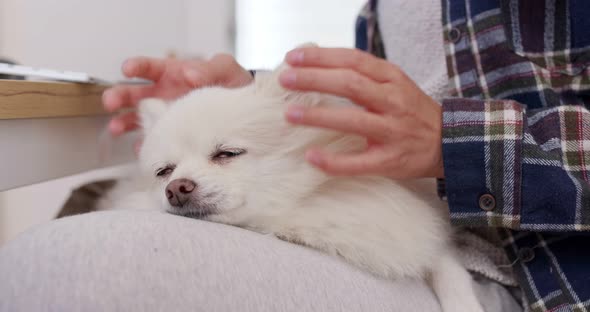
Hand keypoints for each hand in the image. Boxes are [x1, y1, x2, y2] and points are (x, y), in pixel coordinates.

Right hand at [102, 54, 252, 135]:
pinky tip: (143, 149)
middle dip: (119, 96)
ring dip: (123, 122)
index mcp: (173, 74)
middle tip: (111, 102)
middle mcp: (163, 94)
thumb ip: (212, 68)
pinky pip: (153, 141)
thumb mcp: (226, 70)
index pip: (149, 67)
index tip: (128, 69)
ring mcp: (164, 116)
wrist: (244, 111)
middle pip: (133, 93)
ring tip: (116, 128)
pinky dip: (146, 146)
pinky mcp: (170, 136)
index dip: (137, 66)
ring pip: (135, 118)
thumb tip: (190, 73)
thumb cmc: (231, 85)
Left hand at [279, 47, 443, 178]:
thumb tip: (318, 67)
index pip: (353, 60)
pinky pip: (358, 162)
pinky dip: (333, 161)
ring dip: (318, 116)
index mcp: (392, 79)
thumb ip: (364, 75)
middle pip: (350, 84)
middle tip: (285, 80)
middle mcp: (393, 101)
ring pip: (353, 120)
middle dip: (314, 80)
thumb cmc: (411, 111)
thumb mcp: (394, 84)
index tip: (293, 57)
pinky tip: (311, 157)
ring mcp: (393, 131)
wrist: (449, 142)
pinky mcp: (390, 160)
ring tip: (290, 114)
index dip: (322, 57)